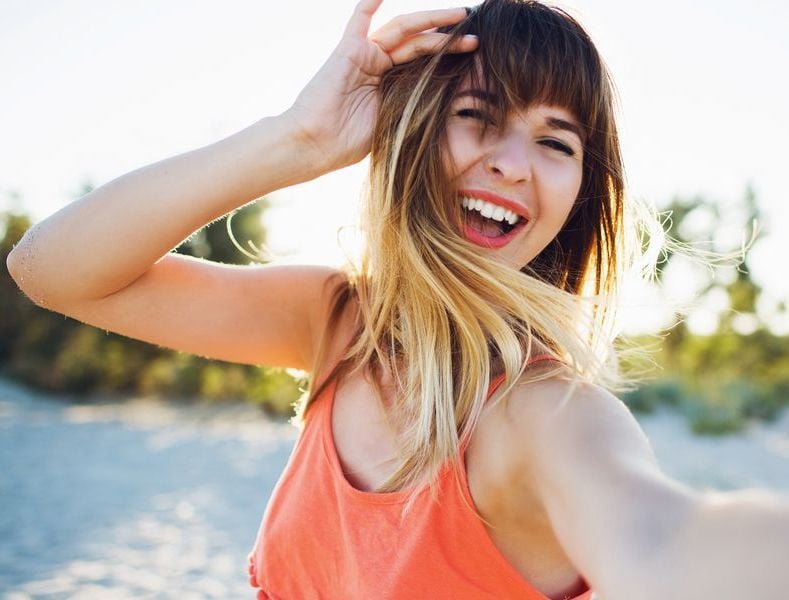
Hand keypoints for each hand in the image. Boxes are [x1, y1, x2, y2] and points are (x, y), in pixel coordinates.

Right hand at [283, 0, 476, 172]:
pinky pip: (360, 19)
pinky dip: (371, 1)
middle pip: (418, 43)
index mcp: (391, 84)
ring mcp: (365, 55)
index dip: (448, 54)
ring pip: (402, 29)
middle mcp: (379, 65)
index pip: (424, 61)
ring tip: (459, 15)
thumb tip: (451, 103)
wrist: (317, 144)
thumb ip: (414, 107)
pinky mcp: (349, 50)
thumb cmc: (350, 142)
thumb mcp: (394, 124)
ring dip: (431, 20)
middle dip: (447, 37)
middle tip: (474, 35)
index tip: (474, 52)